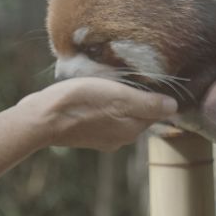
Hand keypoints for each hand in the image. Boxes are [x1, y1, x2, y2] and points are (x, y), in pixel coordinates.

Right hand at [21, 78, 177, 151]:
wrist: (42, 119)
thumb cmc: (82, 103)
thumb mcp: (119, 97)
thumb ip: (147, 104)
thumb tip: (174, 107)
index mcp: (132, 130)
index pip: (155, 112)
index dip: (155, 95)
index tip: (150, 78)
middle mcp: (119, 138)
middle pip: (137, 115)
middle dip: (137, 98)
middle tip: (131, 76)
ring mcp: (100, 138)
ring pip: (119, 116)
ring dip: (118, 101)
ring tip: (111, 82)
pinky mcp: (83, 133)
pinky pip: (101, 117)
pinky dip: (102, 106)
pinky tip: (93, 93)